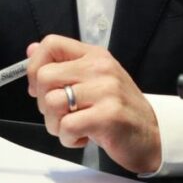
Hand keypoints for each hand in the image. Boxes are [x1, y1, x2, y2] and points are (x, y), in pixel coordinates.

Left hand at [26, 35, 161, 173]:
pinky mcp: (108, 116)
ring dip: (55, 125)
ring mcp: (106, 91)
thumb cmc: (119, 110)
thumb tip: (31, 51)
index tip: (38, 88)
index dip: (35, 66)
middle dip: (43, 103)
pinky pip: (67, 126)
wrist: (152, 136)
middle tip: (62, 115)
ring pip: (51, 103)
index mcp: (95, 56)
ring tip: (74, 128)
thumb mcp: (93, 80)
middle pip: (44, 76)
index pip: (51, 44)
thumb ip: (63, 65)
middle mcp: (101, 68)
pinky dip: (68, 139)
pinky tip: (83, 137)